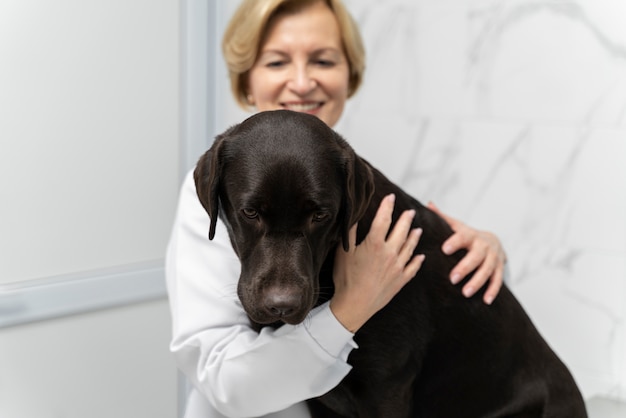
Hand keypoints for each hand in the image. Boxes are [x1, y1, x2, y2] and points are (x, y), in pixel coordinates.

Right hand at [330, 194, 424, 332]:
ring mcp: (397, 267)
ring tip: (418, 229)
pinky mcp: (400, 281)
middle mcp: (389, 253)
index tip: (391, 197)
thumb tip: (354, 216)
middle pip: (401, 231)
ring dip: (414, 237)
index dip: (387, 206)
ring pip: (409, 248)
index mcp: (374, 244)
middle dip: (406, 219)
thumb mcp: (343, 253)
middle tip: (410, 211)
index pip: (383, 219)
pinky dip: (418, 261)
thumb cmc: (345, 278)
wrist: (354, 305)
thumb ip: (350, 233)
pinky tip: (421, 256)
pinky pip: (413, 268)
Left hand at [427, 202, 505, 304]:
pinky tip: (485, 301)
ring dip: (477, 282)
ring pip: (487, 270)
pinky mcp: (500, 269)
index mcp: (470, 235)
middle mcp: (484, 246)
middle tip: (453, 278)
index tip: (444, 249)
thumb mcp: (456, 226)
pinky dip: (492, 290)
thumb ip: (442, 218)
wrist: (493, 240)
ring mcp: (494, 258)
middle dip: (465, 267)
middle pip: (476, 257)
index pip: (462, 237)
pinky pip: (497, 281)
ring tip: (465, 293)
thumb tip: (427, 204)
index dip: (455, 242)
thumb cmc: (467, 235)